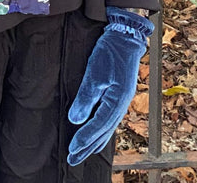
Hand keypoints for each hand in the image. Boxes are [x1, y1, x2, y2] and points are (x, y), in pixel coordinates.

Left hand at [67, 7, 153, 166]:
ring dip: (94, 140)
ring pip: (107, 126)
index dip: (84, 138)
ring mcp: (122, 99)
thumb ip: (86, 98)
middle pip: (104, 131)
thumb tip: (75, 120)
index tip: (72, 149)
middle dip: (88, 146)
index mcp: (118, 101)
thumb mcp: (94, 74)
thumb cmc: (110, 52)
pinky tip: (96, 132)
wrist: (125, 36)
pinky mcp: (119, 94)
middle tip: (73, 160)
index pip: (99, 125)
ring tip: (83, 152)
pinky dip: (101, 129)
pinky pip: (109, 117)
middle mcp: (122, 104)